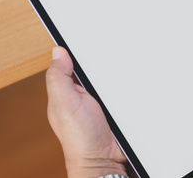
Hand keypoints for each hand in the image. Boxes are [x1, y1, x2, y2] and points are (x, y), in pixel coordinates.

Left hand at [46, 47, 128, 177]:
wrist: (104, 159)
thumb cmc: (80, 138)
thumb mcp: (64, 103)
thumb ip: (58, 78)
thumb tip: (58, 51)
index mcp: (67, 88)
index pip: (72, 60)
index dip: (78, 47)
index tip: (88, 32)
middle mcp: (84, 92)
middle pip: (95, 65)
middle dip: (104, 57)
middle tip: (113, 45)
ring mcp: (102, 98)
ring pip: (112, 75)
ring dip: (120, 71)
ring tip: (126, 62)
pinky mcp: (118, 105)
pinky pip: (125, 87)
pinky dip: (130, 83)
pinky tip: (133, 78)